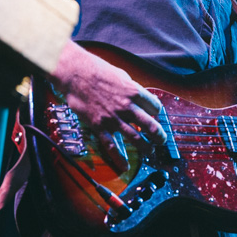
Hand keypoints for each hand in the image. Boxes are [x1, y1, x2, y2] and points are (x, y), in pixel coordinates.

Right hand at [49, 41, 165, 171]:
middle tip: (161, 140)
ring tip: (149, 151)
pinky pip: (111, 146)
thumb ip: (132, 88)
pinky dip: (119, 159)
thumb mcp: (121, 75)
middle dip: (159, 136)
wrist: (75, 73)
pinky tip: (125, 166)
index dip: (156, 112)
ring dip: (145, 147)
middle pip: (150, 126)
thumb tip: (142, 97)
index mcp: (134, 92)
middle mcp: (127, 107)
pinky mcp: (99, 126)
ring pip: (135, 138)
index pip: (155, 107)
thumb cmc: (98, 70)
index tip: (154, 115)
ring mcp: (113, 118)